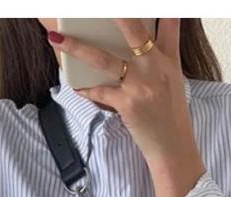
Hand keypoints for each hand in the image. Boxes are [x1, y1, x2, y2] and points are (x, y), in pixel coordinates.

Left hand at [47, 18, 202, 165]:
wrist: (173, 148)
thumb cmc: (170, 116)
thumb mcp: (174, 81)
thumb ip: (163, 55)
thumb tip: (145, 41)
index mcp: (169, 59)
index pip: (169, 21)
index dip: (161, 8)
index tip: (145, 3)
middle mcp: (156, 68)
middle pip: (133, 29)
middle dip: (115, 13)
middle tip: (89, 8)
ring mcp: (142, 86)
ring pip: (104, 59)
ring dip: (76, 48)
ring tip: (56, 38)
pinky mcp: (129, 105)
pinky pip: (100, 92)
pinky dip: (86, 89)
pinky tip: (77, 85)